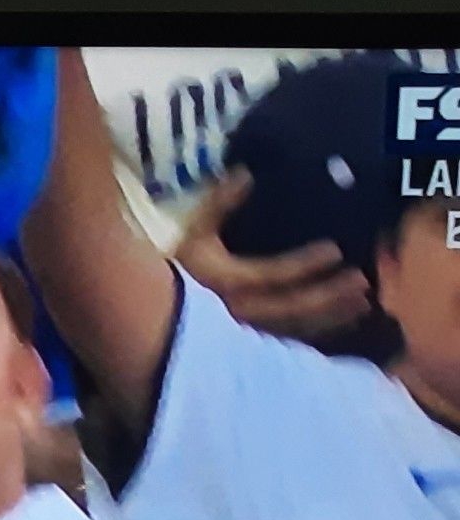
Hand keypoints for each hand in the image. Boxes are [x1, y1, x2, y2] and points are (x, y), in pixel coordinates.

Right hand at [175, 169, 371, 343]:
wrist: (155, 311)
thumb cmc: (178, 269)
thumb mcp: (195, 232)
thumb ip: (219, 204)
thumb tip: (246, 173)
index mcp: (225, 282)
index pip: (270, 275)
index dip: (304, 264)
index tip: (336, 249)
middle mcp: (238, 312)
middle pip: (290, 307)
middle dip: (328, 295)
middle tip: (362, 280)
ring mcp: (246, 333)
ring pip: (294, 329)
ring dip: (331, 317)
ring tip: (364, 303)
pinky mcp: (252, 346)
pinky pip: (290, 342)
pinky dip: (319, 334)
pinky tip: (344, 324)